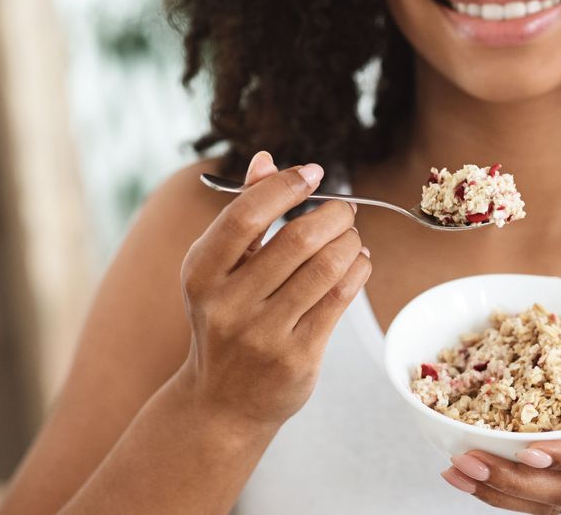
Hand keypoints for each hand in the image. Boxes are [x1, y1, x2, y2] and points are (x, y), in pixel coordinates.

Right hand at [174, 151, 371, 431]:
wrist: (221, 403)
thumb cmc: (225, 320)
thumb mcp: (218, 270)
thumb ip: (243, 214)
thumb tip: (265, 159)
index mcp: (201, 273)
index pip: (246, 216)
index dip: (284, 187)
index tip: (312, 172)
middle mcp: (228, 304)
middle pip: (297, 240)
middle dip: (332, 215)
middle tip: (345, 209)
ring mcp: (263, 334)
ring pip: (325, 268)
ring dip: (350, 243)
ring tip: (352, 236)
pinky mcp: (297, 356)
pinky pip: (339, 299)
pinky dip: (358, 270)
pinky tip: (359, 261)